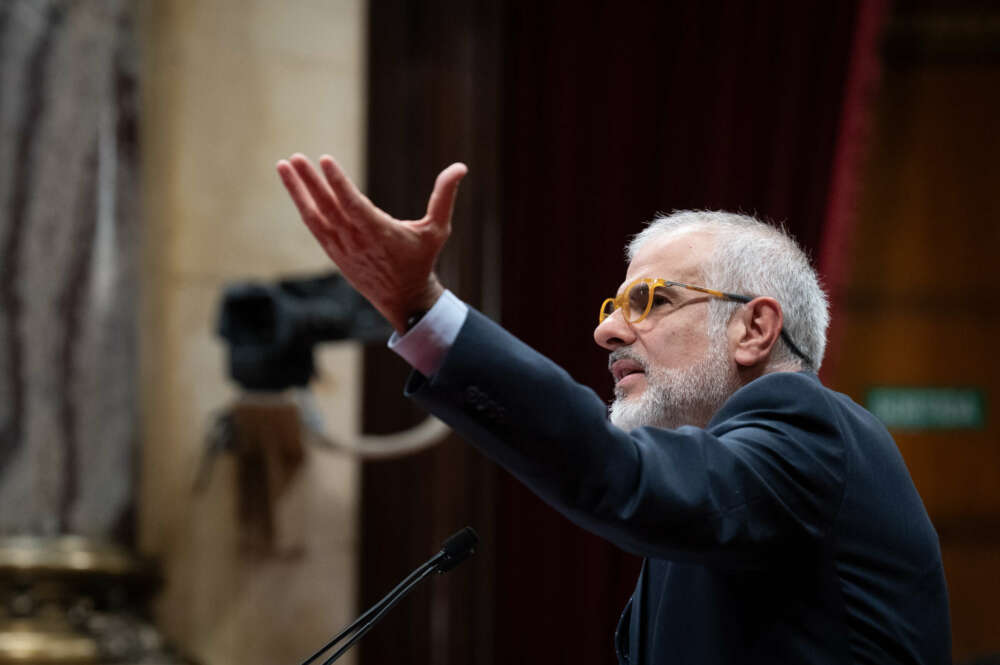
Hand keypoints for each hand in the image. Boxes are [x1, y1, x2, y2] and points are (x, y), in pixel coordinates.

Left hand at [276, 154, 467, 332]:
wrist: (403, 298)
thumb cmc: (421, 260)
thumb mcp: (437, 230)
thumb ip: (444, 197)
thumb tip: (461, 167)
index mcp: (380, 234)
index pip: (354, 205)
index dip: (339, 183)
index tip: (325, 160)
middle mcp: (357, 241)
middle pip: (328, 207)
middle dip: (310, 181)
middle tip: (295, 158)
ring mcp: (342, 248)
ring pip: (315, 216)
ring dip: (298, 191)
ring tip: (284, 165)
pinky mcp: (334, 252)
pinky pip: (314, 226)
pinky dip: (303, 206)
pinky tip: (294, 188)